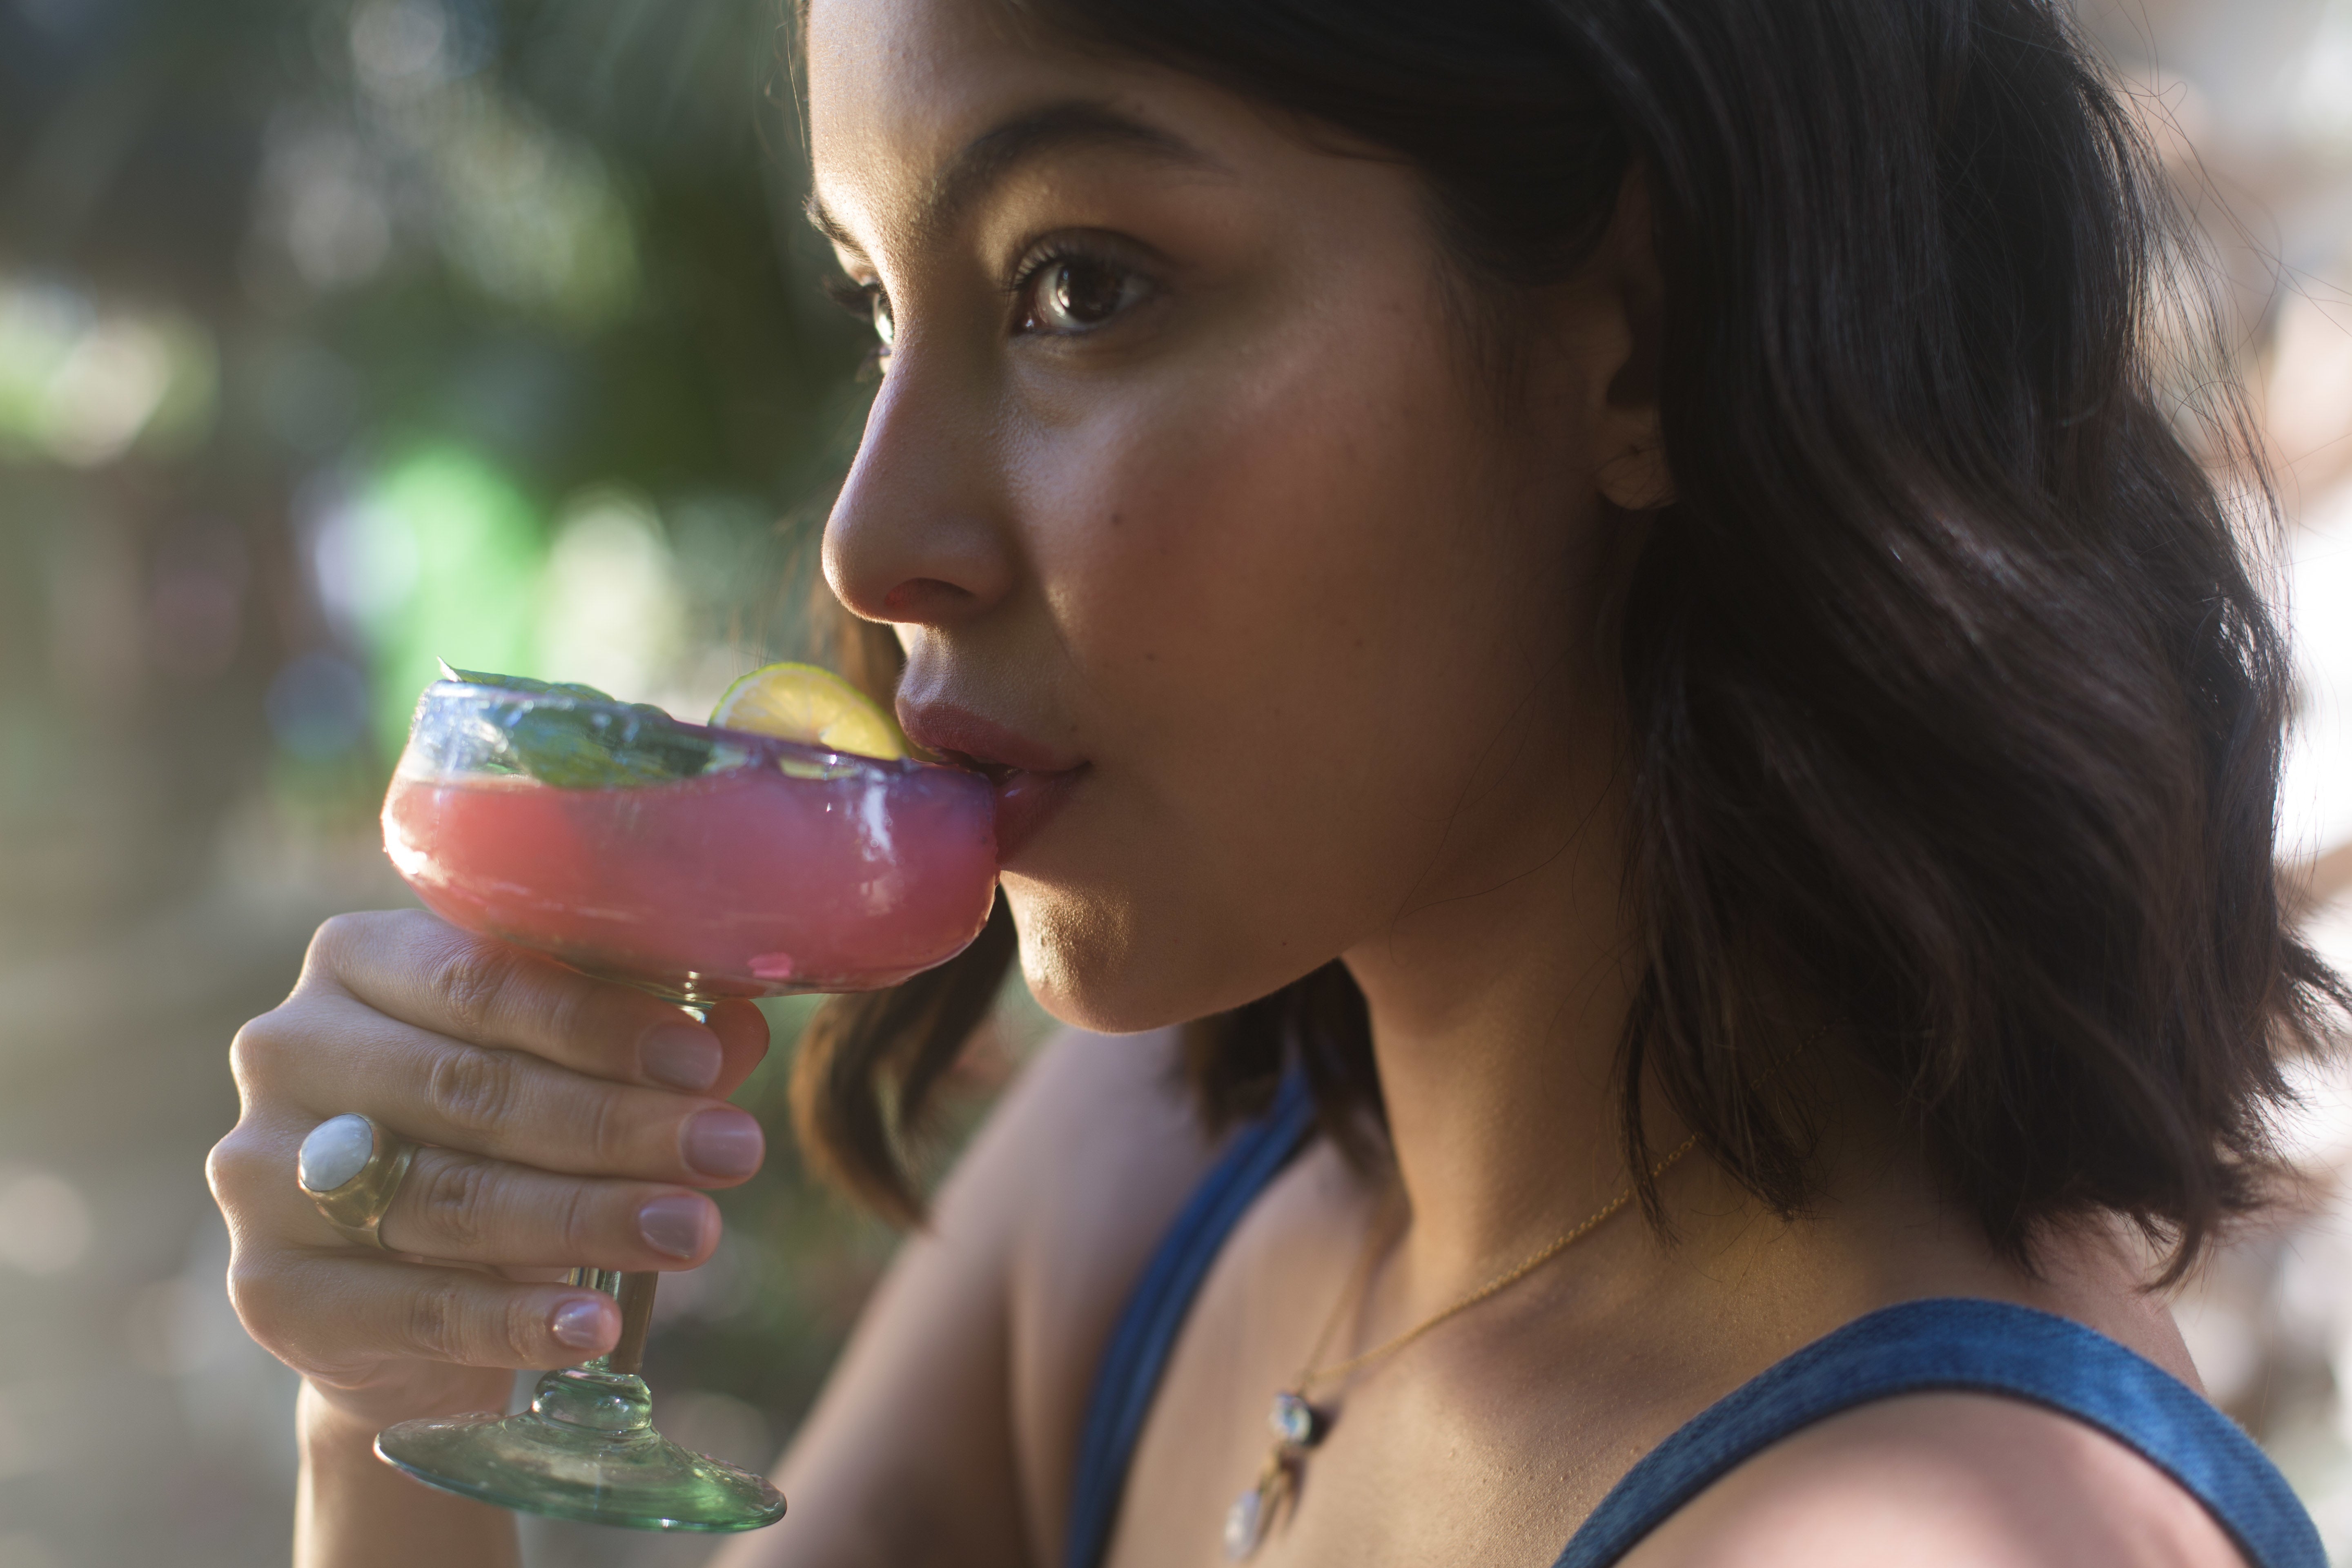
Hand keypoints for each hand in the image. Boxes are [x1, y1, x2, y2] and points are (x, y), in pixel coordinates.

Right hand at [208, 910, 770, 1429]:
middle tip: (731, 1153)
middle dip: (616, 1125)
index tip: (704, 1066)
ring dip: (588, 1218)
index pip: (482, 979)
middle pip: (471, 1089)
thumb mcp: (569, 1075)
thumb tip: (741, 1026)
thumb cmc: (502, 1142)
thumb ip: (647, 1047)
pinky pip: (411, 1306)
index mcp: (356, 960)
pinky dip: (514, 1319)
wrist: (407, 1297)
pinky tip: (595, 1326)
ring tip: (694, 1231)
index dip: (600, 1024)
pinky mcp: (267, 1289)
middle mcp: (287, 1049)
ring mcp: (260, 1171)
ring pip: (449, 1196)